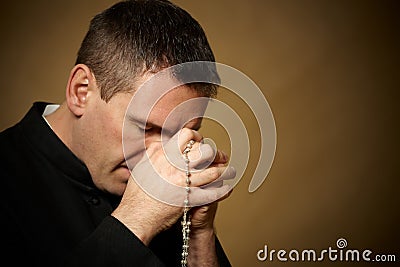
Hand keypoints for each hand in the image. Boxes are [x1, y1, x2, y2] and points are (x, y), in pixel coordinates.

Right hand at [112, 128, 234, 244]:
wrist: (136, 216)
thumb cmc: (137, 194)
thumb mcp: (142, 166)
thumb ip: (154, 153)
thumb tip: (162, 145)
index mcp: (164, 155)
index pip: (186, 136)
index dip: (197, 137)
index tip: (200, 142)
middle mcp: (176, 167)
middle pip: (205, 152)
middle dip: (216, 154)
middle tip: (220, 157)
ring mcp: (184, 183)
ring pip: (214, 172)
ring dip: (225, 171)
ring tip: (230, 171)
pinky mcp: (190, 199)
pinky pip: (213, 193)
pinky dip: (223, 191)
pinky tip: (227, 189)